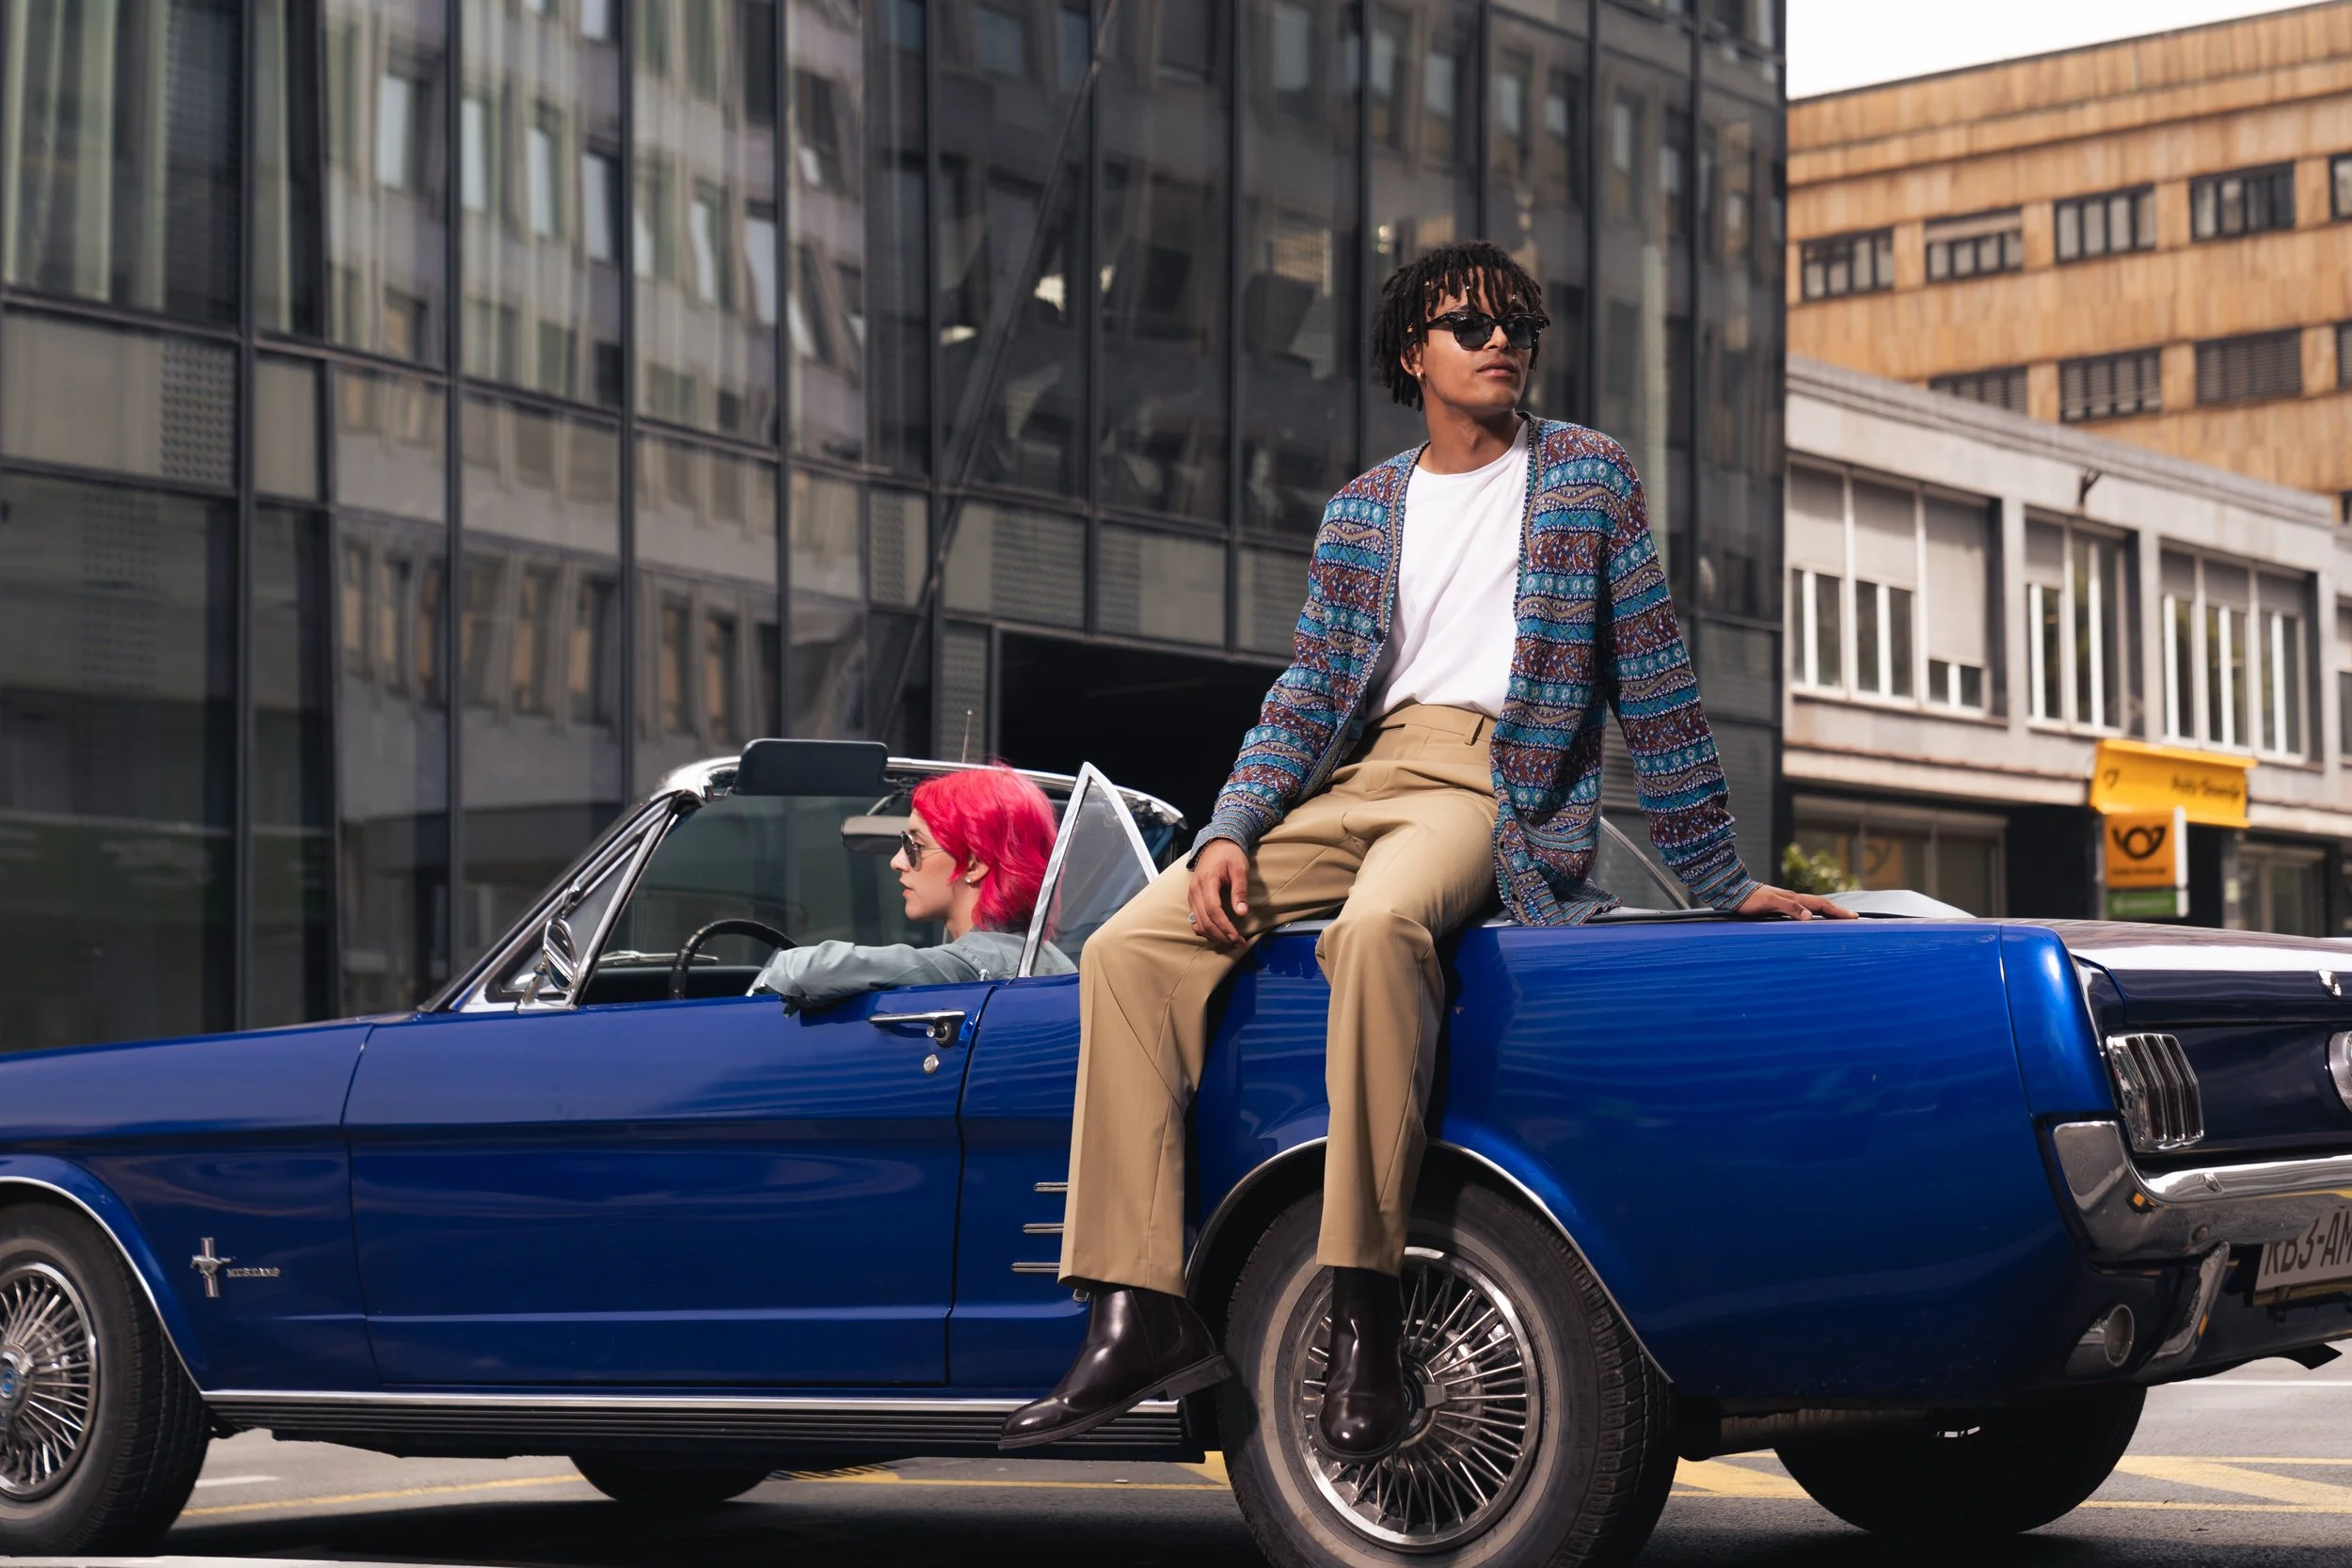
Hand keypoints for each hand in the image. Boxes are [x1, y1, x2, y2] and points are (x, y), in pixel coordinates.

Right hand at [1189, 839, 1252, 945]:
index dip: (1225, 927)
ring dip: (1213, 936)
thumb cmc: (1229, 855)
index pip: (1214, 911)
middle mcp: (1195, 891)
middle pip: (1205, 921)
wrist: (1215, 845)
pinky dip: (1205, 930)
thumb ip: (1240, 890)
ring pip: (1198, 924)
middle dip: (1222, 935)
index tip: (1237, 937)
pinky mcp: (1192, 899)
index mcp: (1207, 882)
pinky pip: (1194, 920)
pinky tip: (1217, 933)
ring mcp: (1191, 896)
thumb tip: (1241, 912)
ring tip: (1230, 941)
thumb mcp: (1239, 869)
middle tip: (1238, 943)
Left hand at [1735, 884, 1856, 920]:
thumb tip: (1810, 917)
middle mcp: (1793, 899)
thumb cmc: (1749, 899)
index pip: (1821, 904)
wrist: (1733, 892)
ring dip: (1828, 912)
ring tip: (1840, 918)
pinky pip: (1803, 910)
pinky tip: (1814, 919)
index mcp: (1793, 898)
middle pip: (1821, 904)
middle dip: (1838, 911)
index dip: (1837, 911)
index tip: (1853, 917)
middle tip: (1854, 918)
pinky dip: (1814, 914)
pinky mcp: (1780, 906)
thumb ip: (1789, 908)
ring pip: (1813, 907)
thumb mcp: (1769, 903)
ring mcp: (1787, 902)